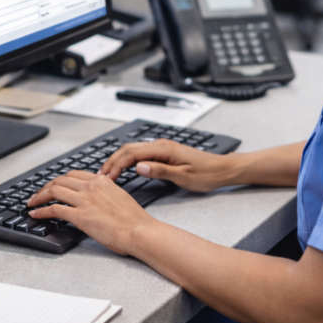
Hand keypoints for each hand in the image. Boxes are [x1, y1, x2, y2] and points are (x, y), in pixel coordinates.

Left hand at [27, 170, 154, 254]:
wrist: (139, 231)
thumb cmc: (134, 220)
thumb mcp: (120, 197)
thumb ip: (105, 193)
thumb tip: (97, 198)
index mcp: (101, 181)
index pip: (73, 175)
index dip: (60, 180)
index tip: (53, 186)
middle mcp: (91, 187)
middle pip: (60, 180)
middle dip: (45, 187)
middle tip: (38, 194)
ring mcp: (84, 200)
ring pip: (54, 191)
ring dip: (39, 197)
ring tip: (32, 203)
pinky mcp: (79, 216)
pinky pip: (53, 209)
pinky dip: (41, 211)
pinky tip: (35, 214)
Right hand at [98, 139, 234, 192]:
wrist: (221, 169)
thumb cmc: (206, 174)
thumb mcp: (182, 177)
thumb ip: (159, 170)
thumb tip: (138, 167)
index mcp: (163, 149)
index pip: (132, 154)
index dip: (117, 165)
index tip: (107, 177)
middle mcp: (161, 145)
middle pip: (129, 149)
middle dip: (113, 161)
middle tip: (101, 176)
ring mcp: (162, 147)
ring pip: (133, 150)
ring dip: (119, 160)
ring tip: (108, 173)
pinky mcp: (164, 152)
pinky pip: (141, 153)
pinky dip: (128, 160)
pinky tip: (125, 168)